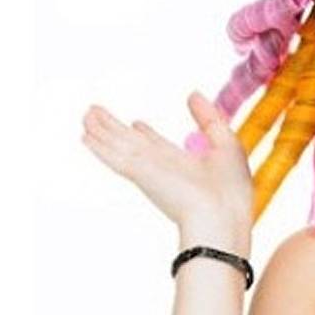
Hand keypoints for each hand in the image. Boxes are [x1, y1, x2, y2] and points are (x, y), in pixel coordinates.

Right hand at [81, 91, 254, 233]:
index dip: (146, 135)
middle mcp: (161, 167)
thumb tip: (192, 95)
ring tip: (86, 115)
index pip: (158, 147)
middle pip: (131, 144)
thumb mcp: (227, 145)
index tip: (137, 124)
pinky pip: (115, 155)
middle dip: (114, 129)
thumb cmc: (229, 192)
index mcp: (182, 165)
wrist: (220, 219)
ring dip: (101, 130)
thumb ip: (209, 119)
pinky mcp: (139, 172)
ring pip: (119, 145)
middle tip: (95, 113)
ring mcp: (148, 170)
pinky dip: (100, 145)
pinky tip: (85, 136)